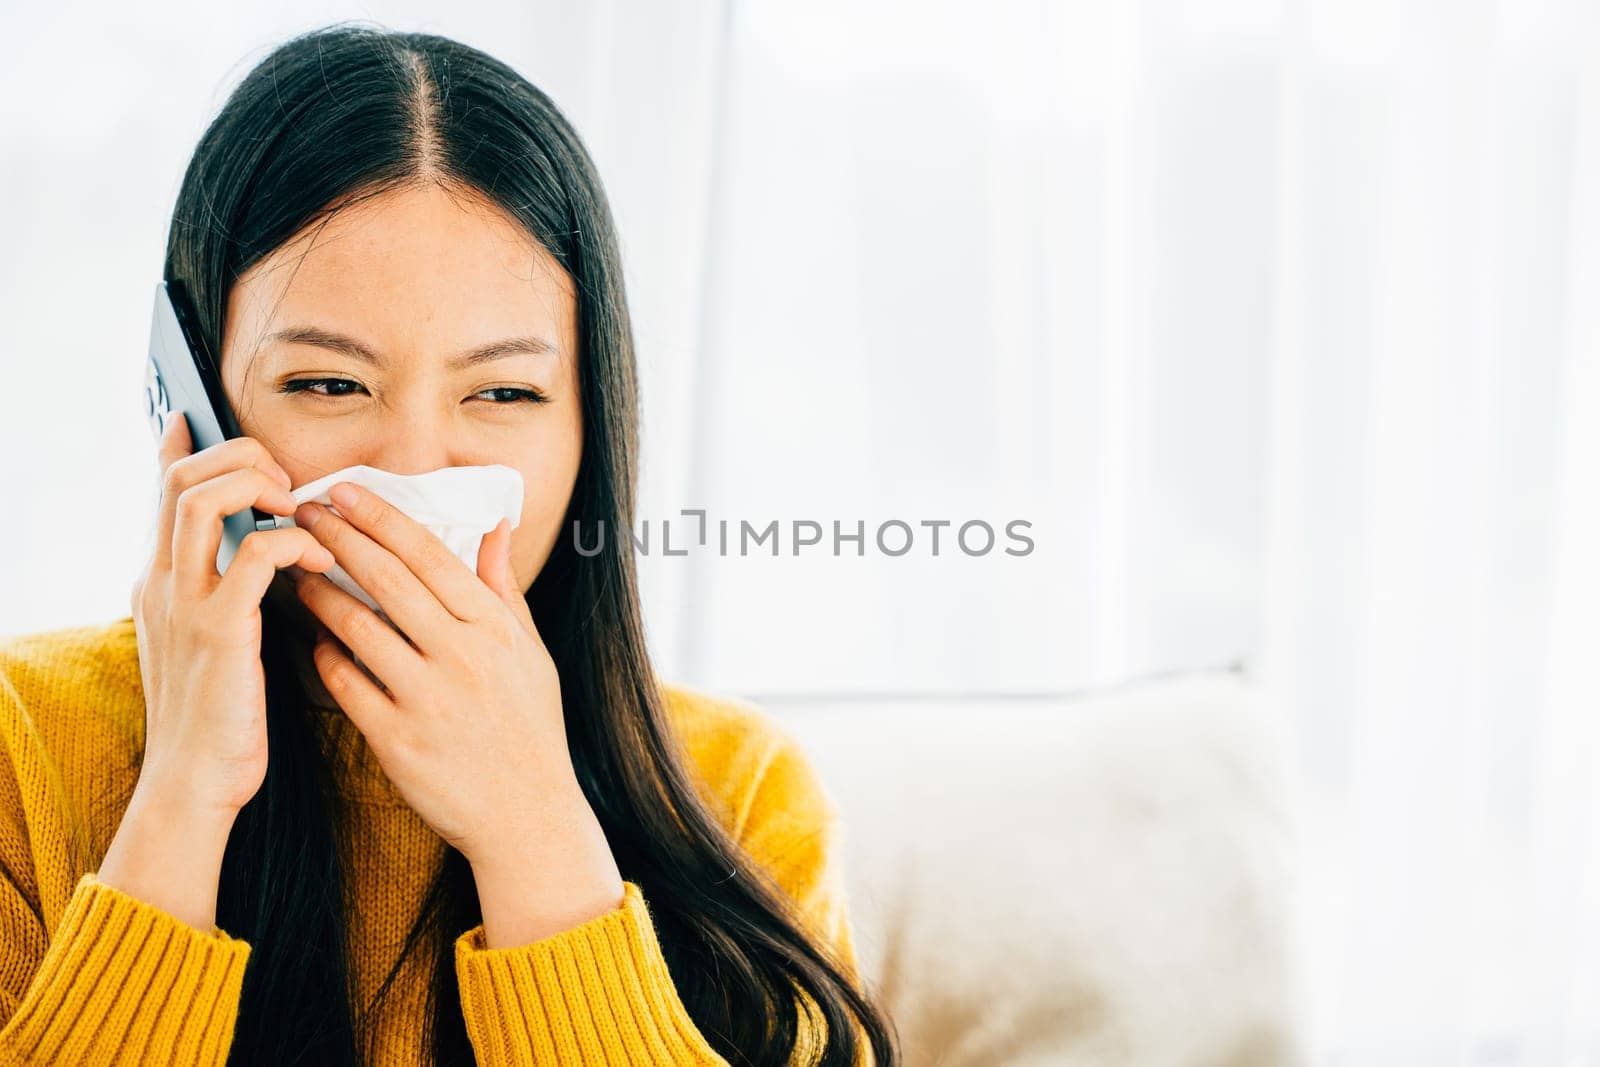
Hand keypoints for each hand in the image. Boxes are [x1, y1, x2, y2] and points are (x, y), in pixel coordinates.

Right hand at [130, 416, 335, 814]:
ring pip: (202, 499)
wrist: (197, 782)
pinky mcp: (218, 630)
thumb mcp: (215, 643)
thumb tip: (265, 552)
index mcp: (161, 581)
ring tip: (298, 506)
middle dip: (237, 456)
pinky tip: (315, 556)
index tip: (190, 418)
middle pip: (181, 477)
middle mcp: (162, 581)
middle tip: (284, 478)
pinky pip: (253, 555)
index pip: (162, 492)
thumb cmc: (223, 717)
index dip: (178, 448)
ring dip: (257, 485)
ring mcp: (184, 603)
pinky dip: (289, 541)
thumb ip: (229, 593)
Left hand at [289, 482, 590, 868]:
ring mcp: (429, 699)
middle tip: (300, 512)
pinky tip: (314, 639)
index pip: (428, 555)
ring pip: (358, 628)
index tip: (343, 491)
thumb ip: (503, 588)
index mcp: (494, 628)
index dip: (380, 518)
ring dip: (319, 594)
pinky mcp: (398, 741)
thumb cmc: (530, 728)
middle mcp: (462, 657)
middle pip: (387, 580)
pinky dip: (325, 657)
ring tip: (293, 572)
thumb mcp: (531, 653)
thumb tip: (495, 525)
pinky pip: (347, 685)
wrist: (528, 817)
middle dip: (338, 539)